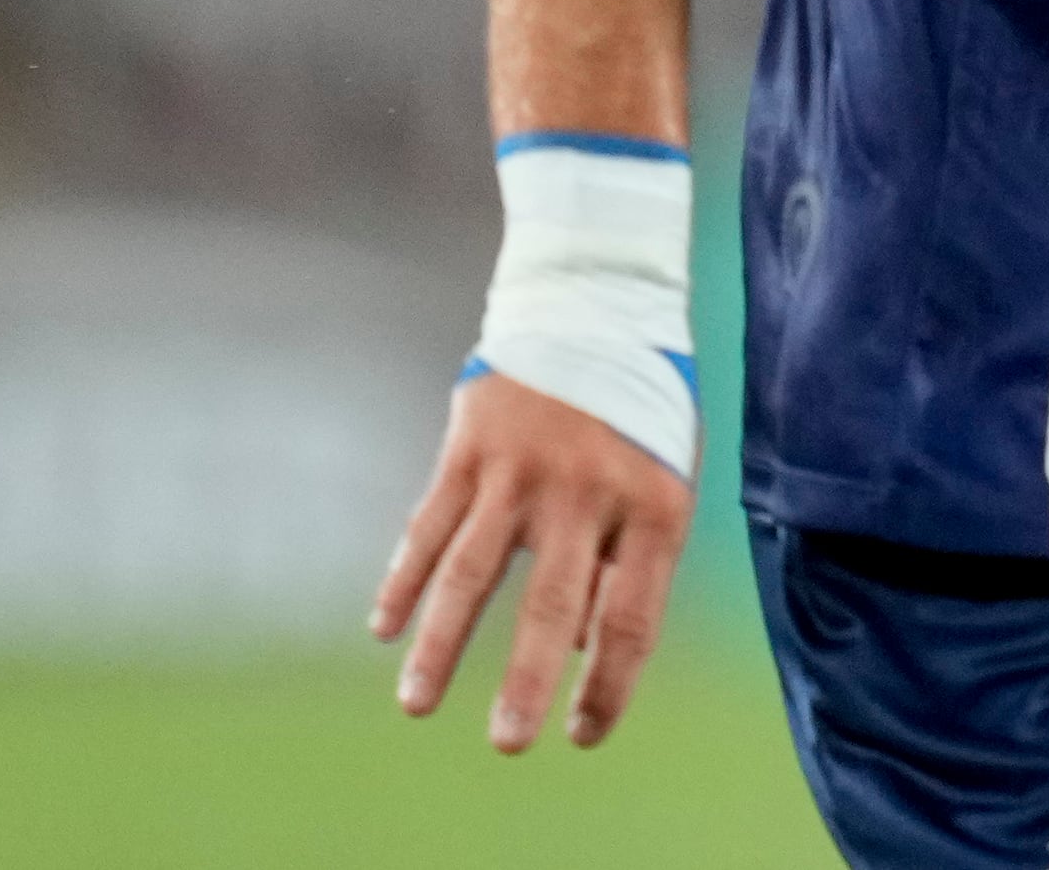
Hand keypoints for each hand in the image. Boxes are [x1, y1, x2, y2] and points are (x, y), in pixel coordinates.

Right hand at [375, 370, 693, 753]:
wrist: (597, 304)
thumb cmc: (637, 411)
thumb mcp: (664, 480)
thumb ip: (632, 561)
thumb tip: (584, 645)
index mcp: (655, 506)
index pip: (633, 620)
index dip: (608, 685)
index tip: (582, 734)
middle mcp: (590, 493)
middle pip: (555, 606)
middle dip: (529, 683)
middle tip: (509, 744)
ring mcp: (524, 470)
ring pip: (472, 574)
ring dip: (441, 644)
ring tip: (417, 704)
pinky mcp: (471, 449)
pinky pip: (430, 527)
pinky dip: (404, 580)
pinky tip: (384, 627)